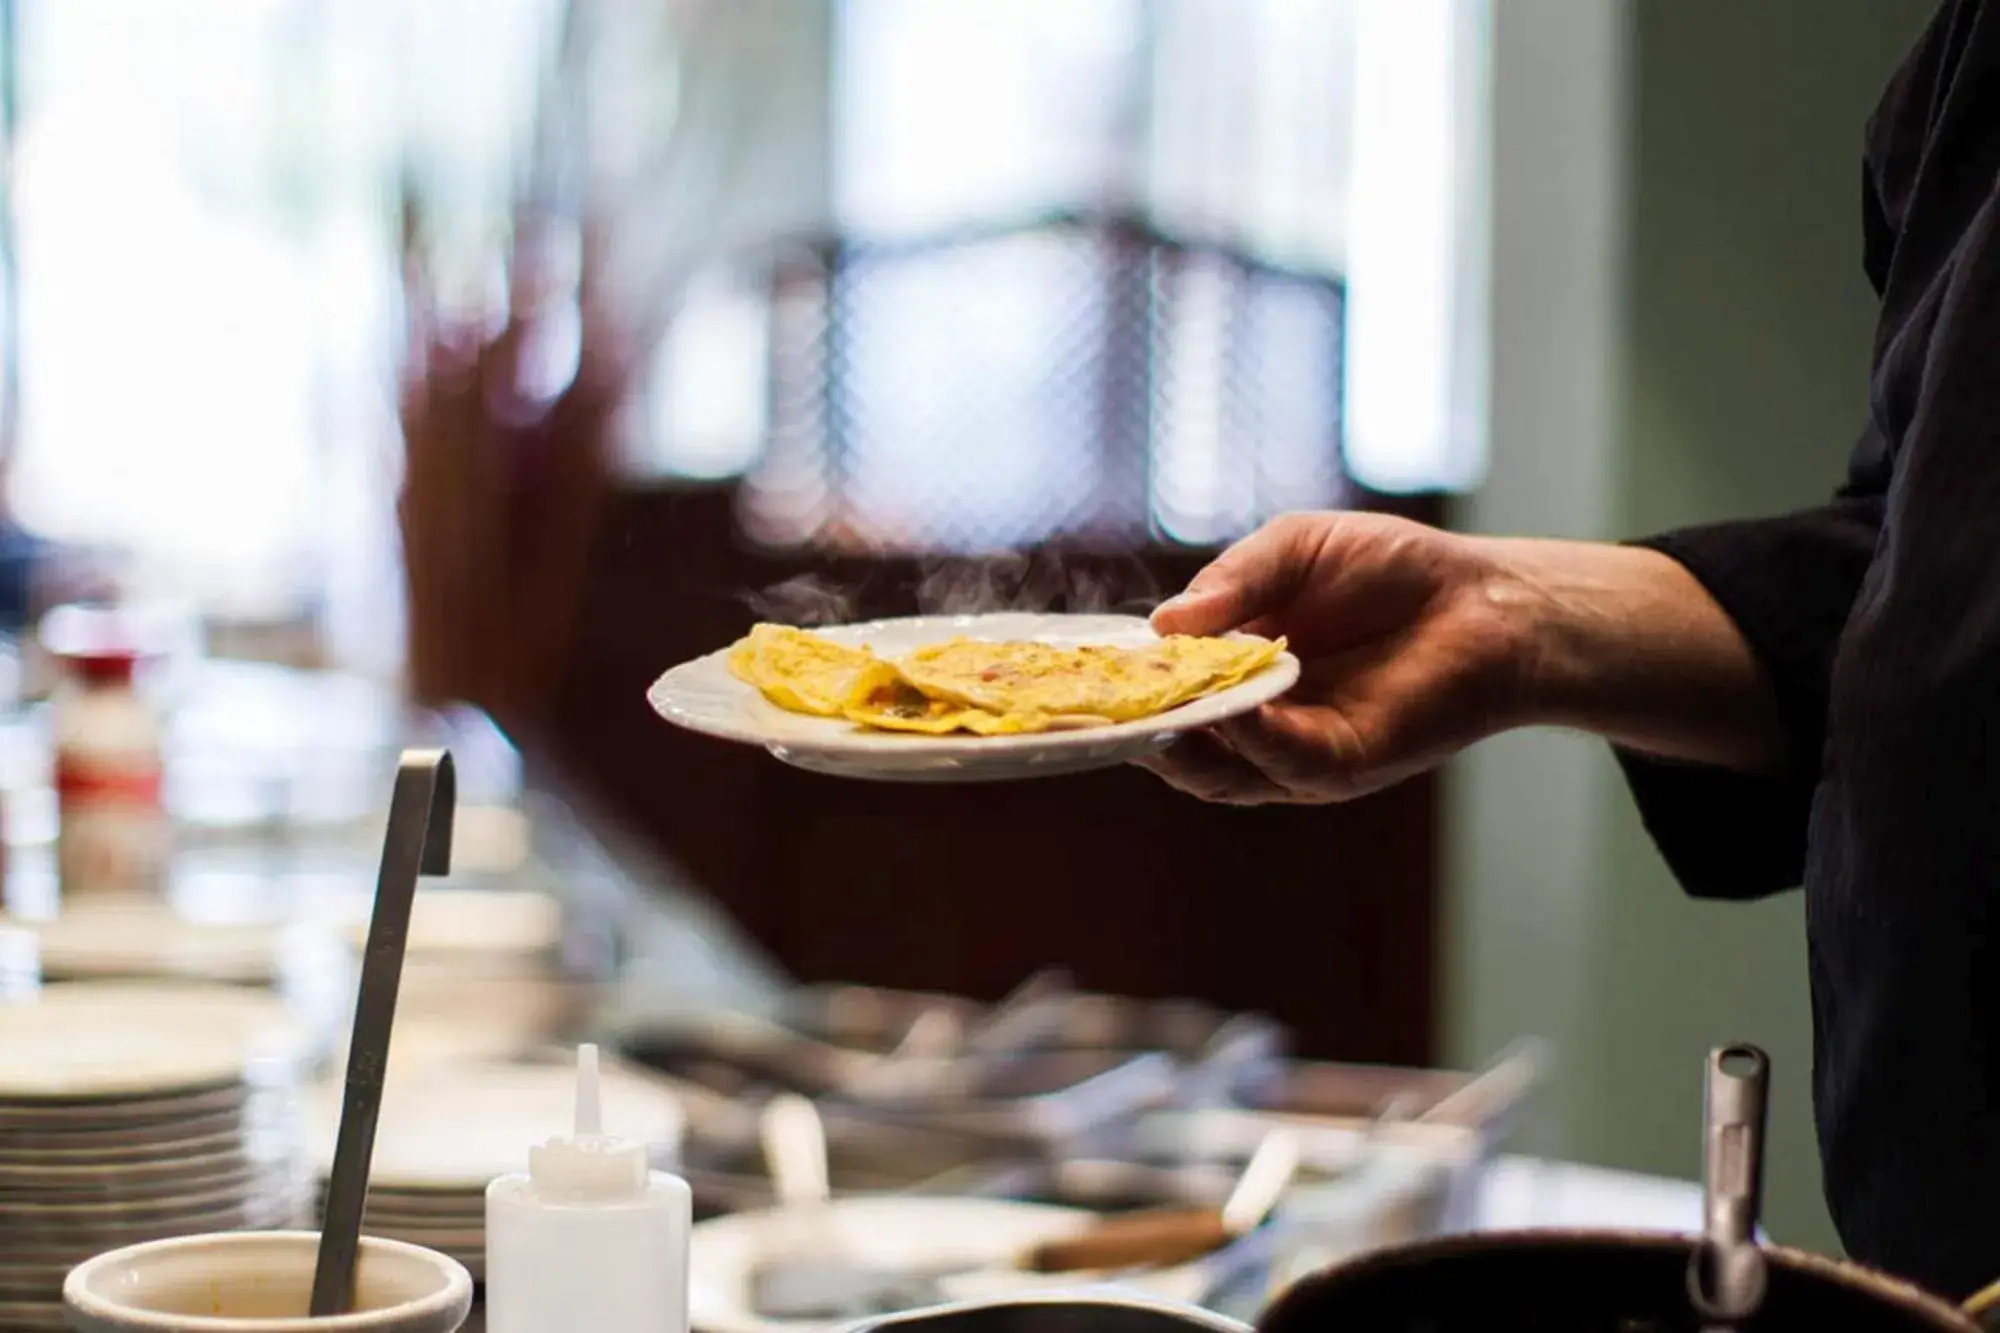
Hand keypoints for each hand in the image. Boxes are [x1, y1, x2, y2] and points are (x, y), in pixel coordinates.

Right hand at [1136, 512, 1533, 803]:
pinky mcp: (1339, 766)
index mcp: (1232, 672)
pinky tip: (1235, 705)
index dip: (1121, 684)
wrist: (1483, 599)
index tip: (1078, 669)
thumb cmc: (1390, 570)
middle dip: (1136, 724)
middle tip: (1101, 699)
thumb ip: (1232, 582)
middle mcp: (1254, 723)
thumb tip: (1162, 623)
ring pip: (1218, 769)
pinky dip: (1252, 738)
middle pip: (1175, 743)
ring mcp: (1292, 752)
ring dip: (1185, 739)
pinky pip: (1282, 762)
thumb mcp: (1293, 551)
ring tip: (1156, 706)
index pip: (1161, 691)